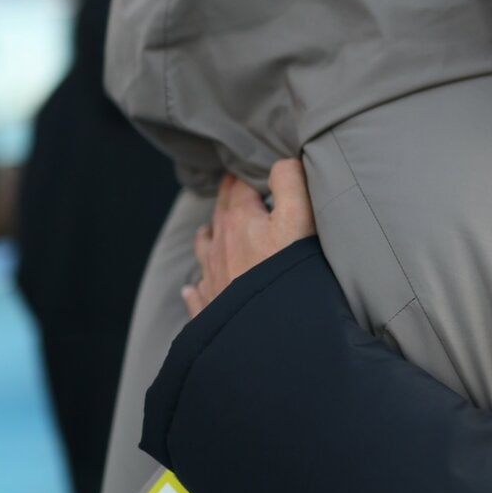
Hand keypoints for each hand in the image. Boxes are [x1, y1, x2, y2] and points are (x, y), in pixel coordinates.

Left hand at [183, 159, 315, 318]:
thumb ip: (292, 182)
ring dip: (209, 236)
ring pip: (204, 249)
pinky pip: (197, 293)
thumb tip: (283, 161)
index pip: (239, 186)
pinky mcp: (211, 309)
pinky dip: (195, 287)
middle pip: (221, 213)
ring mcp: (212, 278)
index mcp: (238, 221)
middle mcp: (219, 247)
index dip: (246, 172)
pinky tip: (192, 289)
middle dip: (227, 197)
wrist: (268, 331)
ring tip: (211, 231)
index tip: (249, 163)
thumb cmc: (288, 273)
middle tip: (234, 184)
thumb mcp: (299, 218)